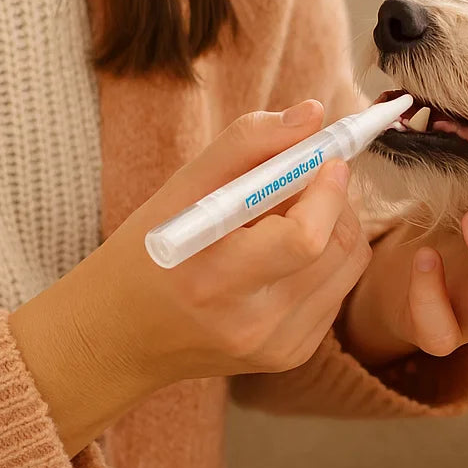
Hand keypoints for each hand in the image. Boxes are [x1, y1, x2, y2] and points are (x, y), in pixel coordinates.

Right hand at [11, 101, 371, 453]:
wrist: (119, 338)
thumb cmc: (147, 252)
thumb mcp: (179, 189)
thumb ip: (248, 143)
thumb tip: (314, 113)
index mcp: (213, 280)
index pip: (305, 239)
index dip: (327, 191)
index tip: (326, 157)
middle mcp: (251, 324)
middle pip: (337, 247)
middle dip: (333, 200)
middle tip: (304, 179)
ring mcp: (276, 347)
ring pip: (349, 265)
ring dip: (334, 225)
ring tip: (286, 217)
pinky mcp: (292, 354)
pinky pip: (338, 290)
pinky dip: (325, 260)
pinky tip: (282, 256)